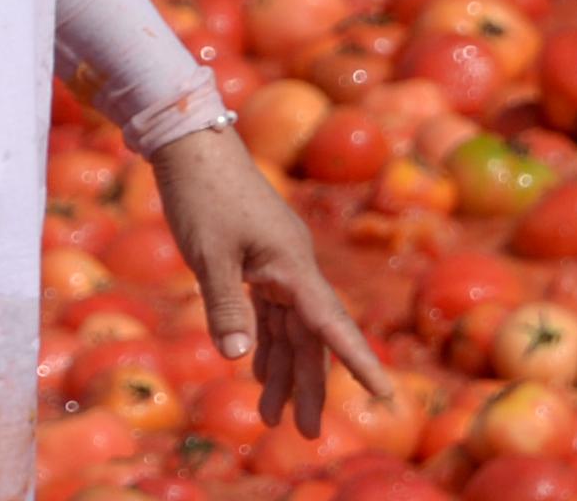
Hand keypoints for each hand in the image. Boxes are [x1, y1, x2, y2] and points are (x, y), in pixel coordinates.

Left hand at [150, 127, 391, 436]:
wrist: (192, 144)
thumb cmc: (201, 195)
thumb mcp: (208, 253)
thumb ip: (224, 304)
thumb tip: (235, 358)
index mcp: (291, 265)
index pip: (331, 323)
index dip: (356, 361)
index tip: (384, 394)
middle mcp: (293, 266)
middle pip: (311, 335)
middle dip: (309, 384)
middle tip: (304, 432)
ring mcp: (278, 262)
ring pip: (290, 327)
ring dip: (281, 370)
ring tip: (271, 418)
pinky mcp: (259, 259)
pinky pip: (271, 310)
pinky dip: (265, 342)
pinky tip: (256, 371)